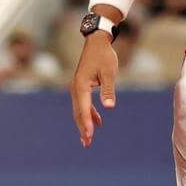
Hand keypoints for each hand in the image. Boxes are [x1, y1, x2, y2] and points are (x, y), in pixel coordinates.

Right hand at [69, 31, 117, 147]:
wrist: (97, 42)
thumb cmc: (104, 56)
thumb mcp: (109, 72)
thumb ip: (108, 89)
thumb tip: (109, 106)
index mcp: (81, 86)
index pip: (83, 108)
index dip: (86, 123)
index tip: (89, 136)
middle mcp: (76, 88)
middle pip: (78, 112)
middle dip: (82, 128)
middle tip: (87, 143)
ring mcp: (77, 88)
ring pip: (79, 110)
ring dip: (84, 123)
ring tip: (87, 139)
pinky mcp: (82, 86)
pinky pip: (83, 104)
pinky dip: (89, 114)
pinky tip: (97, 122)